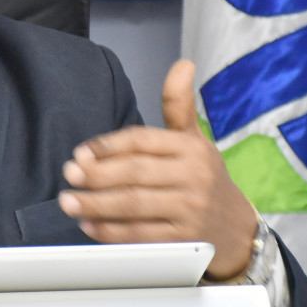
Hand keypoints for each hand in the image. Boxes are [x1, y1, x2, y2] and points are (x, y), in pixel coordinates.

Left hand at [57, 59, 256, 278]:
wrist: (237, 229)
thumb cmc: (205, 179)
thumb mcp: (195, 140)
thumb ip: (179, 105)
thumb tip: (182, 65)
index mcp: (191, 149)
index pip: (142, 141)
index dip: (107, 145)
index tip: (80, 152)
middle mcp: (193, 177)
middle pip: (135, 173)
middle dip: (96, 174)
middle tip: (69, 173)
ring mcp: (189, 210)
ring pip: (134, 205)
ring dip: (96, 204)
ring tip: (69, 201)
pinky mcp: (183, 241)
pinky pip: (140, 235)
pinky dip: (111, 232)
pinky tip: (89, 226)